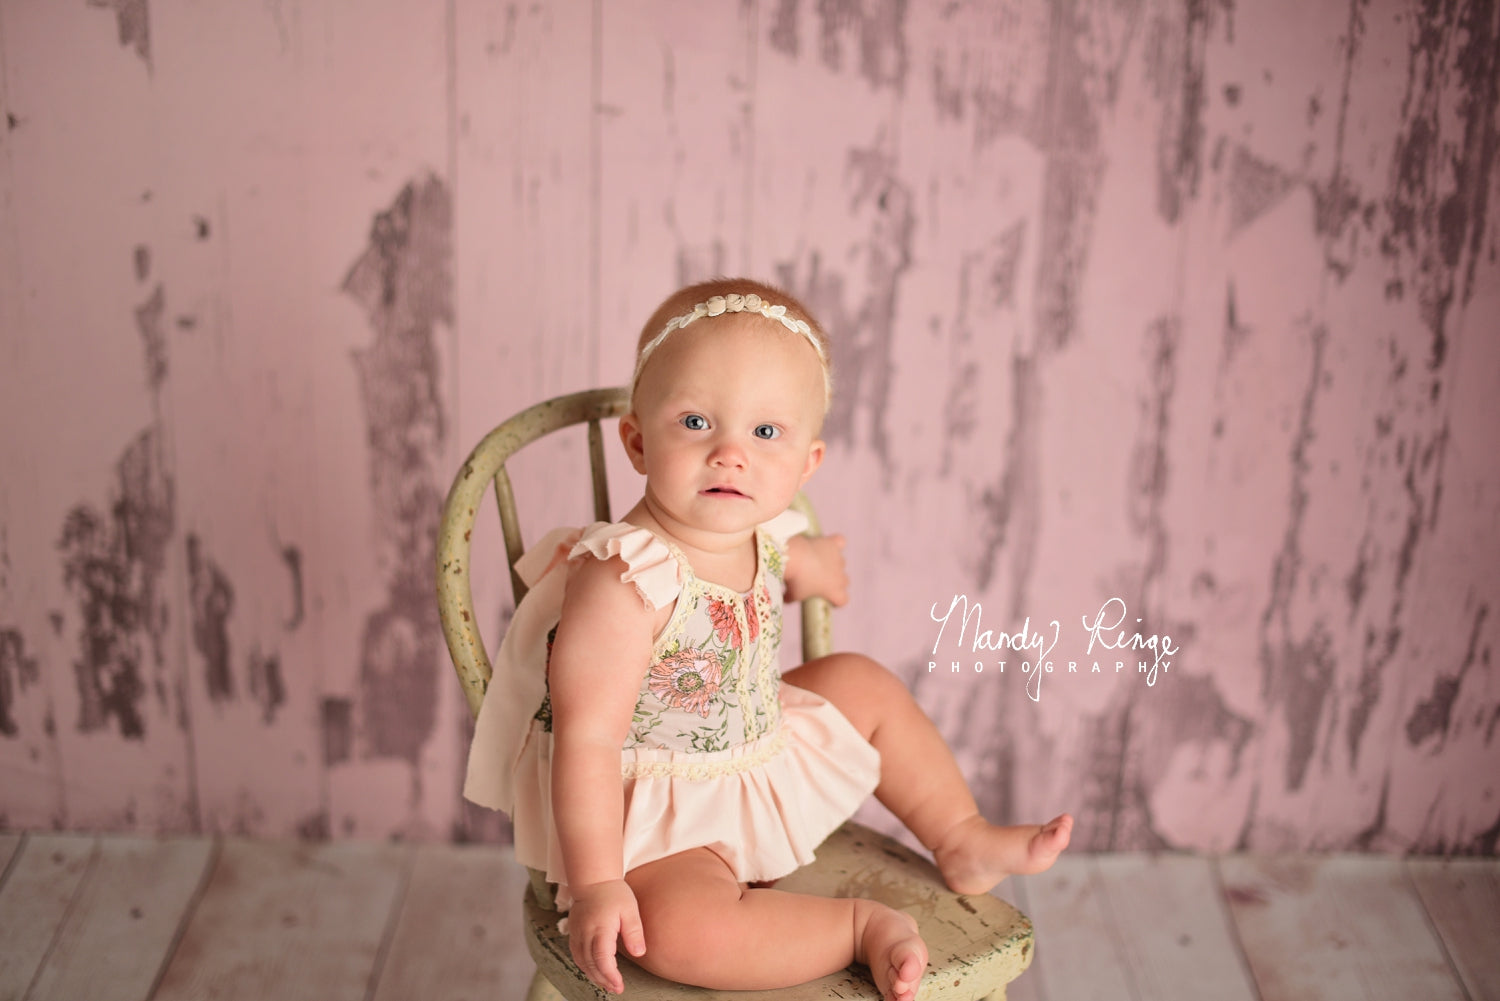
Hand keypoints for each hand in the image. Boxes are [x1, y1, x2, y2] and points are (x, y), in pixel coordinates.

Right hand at [566, 879, 646, 993]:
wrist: (593, 880)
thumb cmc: (614, 894)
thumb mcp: (630, 910)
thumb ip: (634, 932)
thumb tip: (639, 953)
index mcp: (600, 928)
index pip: (602, 959)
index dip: (610, 976)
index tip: (619, 985)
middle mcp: (585, 933)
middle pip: (591, 964)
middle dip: (603, 980)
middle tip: (617, 989)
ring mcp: (576, 934)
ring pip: (582, 962)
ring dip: (594, 976)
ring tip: (608, 984)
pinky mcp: (573, 933)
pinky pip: (576, 955)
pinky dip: (585, 967)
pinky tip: (595, 972)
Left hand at [785, 533, 848, 606]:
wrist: (794, 556)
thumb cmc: (795, 579)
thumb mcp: (793, 594)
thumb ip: (792, 597)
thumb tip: (787, 598)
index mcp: (834, 591)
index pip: (843, 600)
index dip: (836, 600)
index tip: (826, 598)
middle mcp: (840, 575)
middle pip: (844, 581)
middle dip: (834, 582)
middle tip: (818, 581)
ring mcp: (838, 558)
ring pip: (841, 563)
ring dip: (832, 564)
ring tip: (817, 561)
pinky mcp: (832, 543)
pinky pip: (840, 542)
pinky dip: (835, 544)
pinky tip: (827, 545)